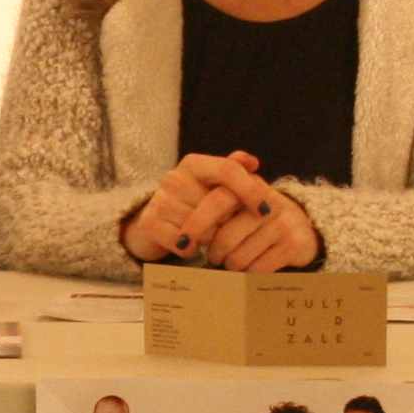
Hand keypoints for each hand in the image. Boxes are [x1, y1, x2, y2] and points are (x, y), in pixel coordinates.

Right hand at [124, 151, 316, 268]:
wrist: (155, 225)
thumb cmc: (193, 204)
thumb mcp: (215, 187)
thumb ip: (235, 172)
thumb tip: (253, 162)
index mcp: (194, 163)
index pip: (227, 170)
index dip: (250, 190)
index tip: (264, 211)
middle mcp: (174, 177)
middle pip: (217, 205)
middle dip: (225, 221)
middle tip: (221, 226)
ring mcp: (159, 199)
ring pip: (201, 227)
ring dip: (207, 237)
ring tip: (201, 233)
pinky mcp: (149, 223)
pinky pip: (183, 243)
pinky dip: (190, 249)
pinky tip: (188, 245)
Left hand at [192, 169, 317, 272]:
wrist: (302, 227)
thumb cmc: (257, 217)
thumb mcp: (240, 199)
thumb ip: (211, 199)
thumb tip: (182, 223)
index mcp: (251, 184)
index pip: (218, 200)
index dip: (197, 222)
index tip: (183, 241)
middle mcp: (269, 201)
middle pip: (225, 238)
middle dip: (213, 252)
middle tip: (213, 255)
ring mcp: (283, 222)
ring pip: (238, 257)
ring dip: (230, 264)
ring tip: (233, 259)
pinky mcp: (293, 244)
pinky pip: (257, 269)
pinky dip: (248, 272)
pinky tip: (249, 266)